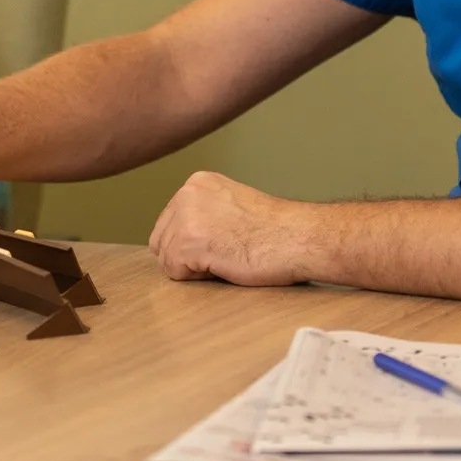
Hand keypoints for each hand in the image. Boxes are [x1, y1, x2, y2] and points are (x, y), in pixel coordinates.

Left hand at [148, 171, 320, 285]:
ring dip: (194, 268)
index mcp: (197, 182)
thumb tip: (177, 237)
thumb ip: (204, 212)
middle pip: (161, 241)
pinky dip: (198, 278)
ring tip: (227, 257)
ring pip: (167, 259)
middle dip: (187, 256)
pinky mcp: (189, 242)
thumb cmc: (275, 230)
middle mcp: (187, 193)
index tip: (222, 243)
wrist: (299, 237)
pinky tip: (225, 264)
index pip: (168, 223)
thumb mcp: (231, 205)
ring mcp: (186, 216)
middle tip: (224, 253)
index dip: (192, 244)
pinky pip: (175, 273)